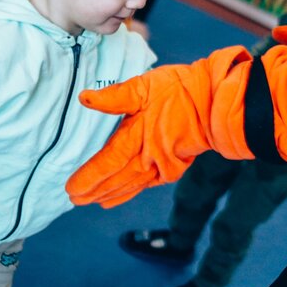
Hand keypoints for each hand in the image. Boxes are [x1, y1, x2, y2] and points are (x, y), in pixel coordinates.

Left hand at [66, 46, 251, 207]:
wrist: (215, 103)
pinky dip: (127, 194)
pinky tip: (114, 199)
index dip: (89, 176)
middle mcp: (148, 156)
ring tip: (89, 201)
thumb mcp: (144, 85)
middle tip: (73, 199)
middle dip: (93, 190)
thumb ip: (114, 96)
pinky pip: (144, 186)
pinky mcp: (171, 169)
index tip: (71, 187)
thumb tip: (85, 98)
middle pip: (115, 179)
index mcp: (137, 135)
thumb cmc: (179, 90)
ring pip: (129, 185)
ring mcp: (161, 166)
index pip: (107, 161)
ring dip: (108, 194)